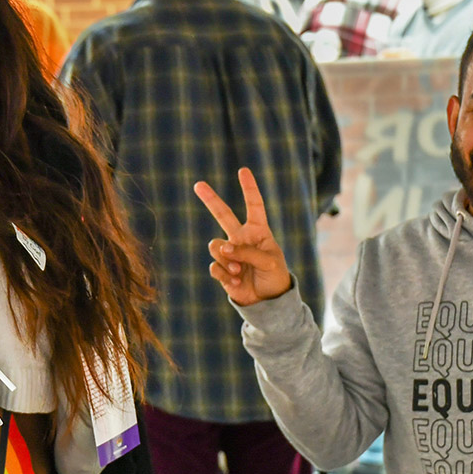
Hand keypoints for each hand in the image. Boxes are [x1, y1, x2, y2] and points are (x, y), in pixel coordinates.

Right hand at [193, 168, 291, 306]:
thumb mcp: (269, 262)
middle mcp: (241, 239)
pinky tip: (235, 280)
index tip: (243, 171)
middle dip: (210, 199)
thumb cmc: (275, 277)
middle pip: (223, 214)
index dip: (249, 188)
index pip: (254, 206)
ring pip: (215, 246)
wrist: (267, 302)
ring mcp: (230, 253)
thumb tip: (224, 248)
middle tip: (198, 184)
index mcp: (258, 232)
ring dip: (225, 258)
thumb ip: (248, 252)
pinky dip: (223, 274)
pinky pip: (214, 266)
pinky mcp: (221, 270)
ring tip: (238, 270)